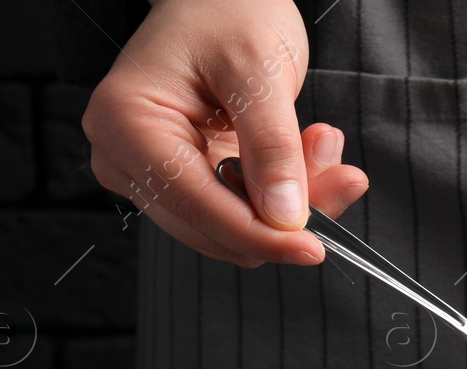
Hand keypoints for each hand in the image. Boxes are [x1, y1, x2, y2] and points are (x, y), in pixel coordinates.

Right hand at [82, 0, 369, 266]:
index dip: (260, 235)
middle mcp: (126, 158)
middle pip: (214, 229)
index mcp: (125, 123)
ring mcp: (151, 174)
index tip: (314, 247)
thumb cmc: (227, 11)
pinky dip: (282, 196)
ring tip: (321, 147)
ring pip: (232, 230)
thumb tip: (285, 217)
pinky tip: (307, 154)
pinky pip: (240, 214)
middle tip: (341, 175)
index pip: (197, 207)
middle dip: (282, 216)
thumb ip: (272, 146)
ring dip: (289, 204)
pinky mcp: (184, 182)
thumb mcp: (259, 68)